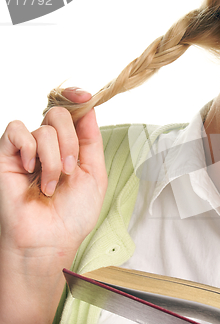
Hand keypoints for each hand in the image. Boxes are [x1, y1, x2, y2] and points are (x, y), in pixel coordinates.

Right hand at [0, 87, 107, 253]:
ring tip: (52, 185)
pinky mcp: (6, 156)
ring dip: (55, 159)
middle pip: (60, 115)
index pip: (71, 112)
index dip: (77, 98)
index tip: (88, 97)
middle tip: (70, 170)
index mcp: (69, 146)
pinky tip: (32, 171)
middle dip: (71, 142)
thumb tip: (90, 109)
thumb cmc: (73, 213)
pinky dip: (30, 150)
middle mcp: (47, 144)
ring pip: (44, 129)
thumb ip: (91, 140)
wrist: (51, 239)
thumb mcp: (94, 174)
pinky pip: (16, 131)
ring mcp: (26, 149)